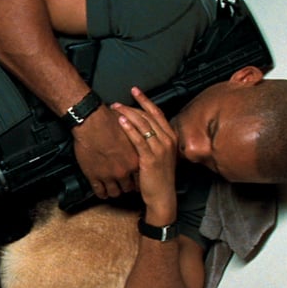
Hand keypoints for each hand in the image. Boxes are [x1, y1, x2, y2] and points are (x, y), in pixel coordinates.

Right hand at [72, 105, 139, 198]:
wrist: (93, 121)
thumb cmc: (111, 122)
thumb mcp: (131, 132)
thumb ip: (136, 141)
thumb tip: (139, 141)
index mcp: (135, 159)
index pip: (140, 176)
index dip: (138, 179)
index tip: (136, 180)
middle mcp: (124, 170)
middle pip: (129, 187)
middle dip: (127, 187)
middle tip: (124, 185)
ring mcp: (109, 175)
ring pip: (114, 192)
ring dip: (114, 192)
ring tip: (113, 190)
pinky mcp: (94, 176)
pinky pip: (99, 191)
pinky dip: (101, 193)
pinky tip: (101, 192)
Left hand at [111, 87, 178, 223]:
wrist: (162, 196)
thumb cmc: (159, 177)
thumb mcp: (161, 156)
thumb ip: (155, 141)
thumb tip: (142, 128)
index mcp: (171, 137)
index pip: (157, 113)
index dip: (145, 100)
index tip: (135, 91)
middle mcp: (167, 140)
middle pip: (149, 116)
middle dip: (133, 105)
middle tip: (119, 101)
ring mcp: (160, 148)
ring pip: (143, 124)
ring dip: (128, 113)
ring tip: (116, 107)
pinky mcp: (150, 157)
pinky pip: (139, 139)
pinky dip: (129, 128)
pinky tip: (120, 121)